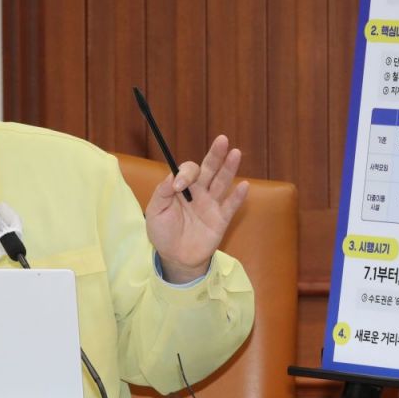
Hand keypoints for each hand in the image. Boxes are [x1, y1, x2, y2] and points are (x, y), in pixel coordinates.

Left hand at [145, 135, 249, 283]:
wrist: (175, 257)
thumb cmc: (163, 233)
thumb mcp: (155, 212)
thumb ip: (162, 193)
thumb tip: (172, 177)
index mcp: (182, 187)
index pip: (188, 171)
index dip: (185, 173)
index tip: (179, 186)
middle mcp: (199, 192)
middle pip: (209, 169)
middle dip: (215, 155)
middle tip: (222, 140)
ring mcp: (211, 204)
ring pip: (222, 182)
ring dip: (229, 168)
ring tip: (235, 153)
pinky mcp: (221, 220)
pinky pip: (230, 206)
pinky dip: (237, 197)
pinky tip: (243, 185)